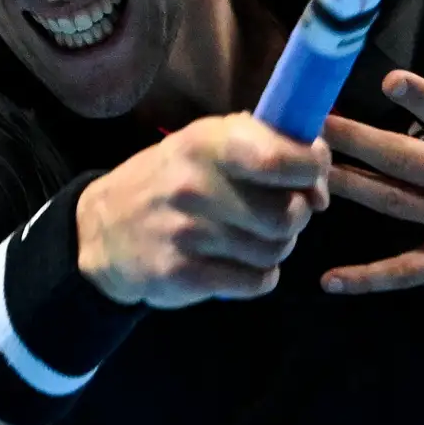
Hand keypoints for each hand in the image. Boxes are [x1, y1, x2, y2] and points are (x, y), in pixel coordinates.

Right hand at [77, 113, 332, 308]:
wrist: (104, 229)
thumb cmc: (173, 179)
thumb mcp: (207, 142)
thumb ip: (266, 146)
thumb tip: (319, 182)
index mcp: (207, 142)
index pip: (282, 159)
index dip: (312, 170)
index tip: (310, 176)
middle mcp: (194, 185)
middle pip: (288, 215)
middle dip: (294, 216)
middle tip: (272, 212)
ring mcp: (186, 232)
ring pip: (276, 251)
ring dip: (273, 248)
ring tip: (247, 237)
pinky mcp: (183, 274)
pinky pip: (257, 282)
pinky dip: (258, 276)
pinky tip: (235, 263)